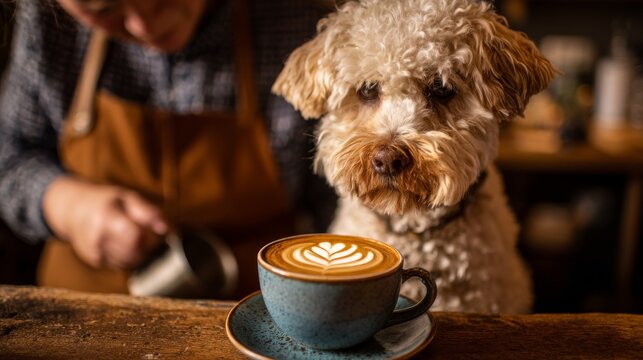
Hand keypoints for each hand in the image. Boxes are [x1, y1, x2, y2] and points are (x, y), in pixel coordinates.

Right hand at [43, 176, 167, 269]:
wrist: (71, 210)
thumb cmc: (105, 201)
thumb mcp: (127, 197)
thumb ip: (149, 212)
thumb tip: (169, 229)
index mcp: (105, 219)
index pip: (135, 237)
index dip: (151, 236)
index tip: (156, 229)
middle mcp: (97, 240)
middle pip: (135, 253)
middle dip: (149, 246)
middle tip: (150, 233)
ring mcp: (95, 253)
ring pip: (130, 262)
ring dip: (141, 253)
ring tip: (138, 236)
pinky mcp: (96, 262)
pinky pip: (122, 265)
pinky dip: (130, 256)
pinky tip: (126, 243)